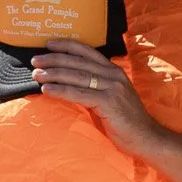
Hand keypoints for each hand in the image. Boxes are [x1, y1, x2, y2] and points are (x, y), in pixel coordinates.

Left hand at [30, 41, 153, 151]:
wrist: (145, 137)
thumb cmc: (125, 121)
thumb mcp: (108, 98)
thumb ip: (92, 88)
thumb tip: (66, 84)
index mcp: (114, 71)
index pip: (87, 52)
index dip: (67, 46)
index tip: (49, 43)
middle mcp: (113, 75)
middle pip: (78, 62)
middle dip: (54, 59)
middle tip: (35, 60)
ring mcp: (112, 88)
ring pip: (77, 76)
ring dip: (53, 74)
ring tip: (36, 75)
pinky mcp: (109, 102)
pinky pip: (79, 94)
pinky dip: (60, 91)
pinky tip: (47, 90)